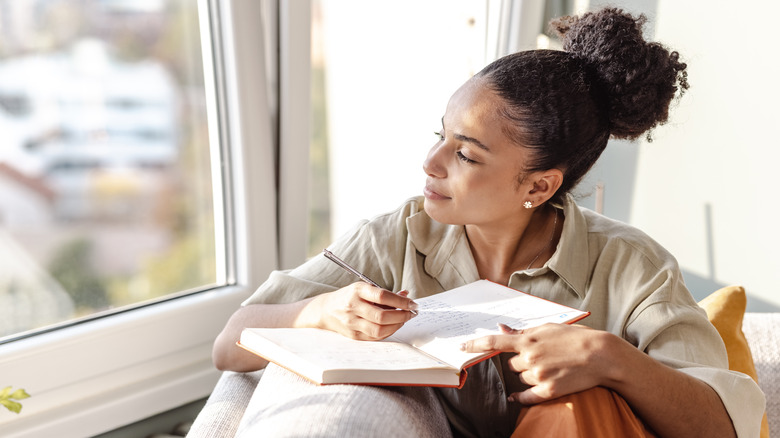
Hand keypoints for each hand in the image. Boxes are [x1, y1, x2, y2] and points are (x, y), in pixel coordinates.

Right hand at [309, 282, 417, 340]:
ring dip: (397, 325)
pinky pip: (375, 337)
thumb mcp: (364, 289)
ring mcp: (352, 323)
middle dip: (402, 315)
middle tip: (411, 313)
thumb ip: (384, 293)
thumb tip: (406, 296)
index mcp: (357, 291)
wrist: (326, 310)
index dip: (401, 301)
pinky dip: (388, 332)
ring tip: (404, 319)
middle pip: (382, 316)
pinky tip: (394, 326)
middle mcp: (353, 307)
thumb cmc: (349, 297)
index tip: (412, 303)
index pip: (383, 296)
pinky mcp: (354, 335)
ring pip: (379, 329)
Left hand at [461, 323, 614, 404]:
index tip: (461, 347)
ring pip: (521, 379)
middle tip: (541, 358)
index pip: (495, 342)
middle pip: (512, 365)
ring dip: (529, 375)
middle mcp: (530, 357)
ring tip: (551, 368)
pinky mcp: (549, 390)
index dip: (475, 344)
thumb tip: (501, 329)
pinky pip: (525, 396)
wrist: (601, 356)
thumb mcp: (549, 328)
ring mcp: (539, 375)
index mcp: (529, 339)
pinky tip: (515, 397)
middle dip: (521, 362)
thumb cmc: (576, 338)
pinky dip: (519, 397)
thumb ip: (524, 331)